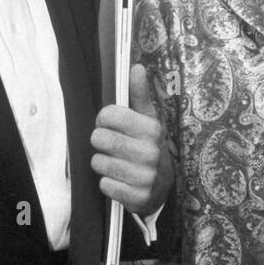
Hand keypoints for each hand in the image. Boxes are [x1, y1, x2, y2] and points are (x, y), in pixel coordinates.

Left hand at [91, 64, 173, 214]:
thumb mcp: (148, 120)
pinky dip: (107, 184)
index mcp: (151, 128)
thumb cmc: (149, 147)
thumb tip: (136, 67)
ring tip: (115, 163)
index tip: (110, 125)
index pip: (108, 115)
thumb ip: (139, 94)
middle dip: (100, 143)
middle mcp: (150, 151)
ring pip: (99, 163)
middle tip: (111, 147)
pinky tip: (120, 181)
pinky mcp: (139, 197)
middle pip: (99, 139)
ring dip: (102, 164)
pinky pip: (105, 186)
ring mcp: (145, 176)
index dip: (103, 120)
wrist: (164, 187)